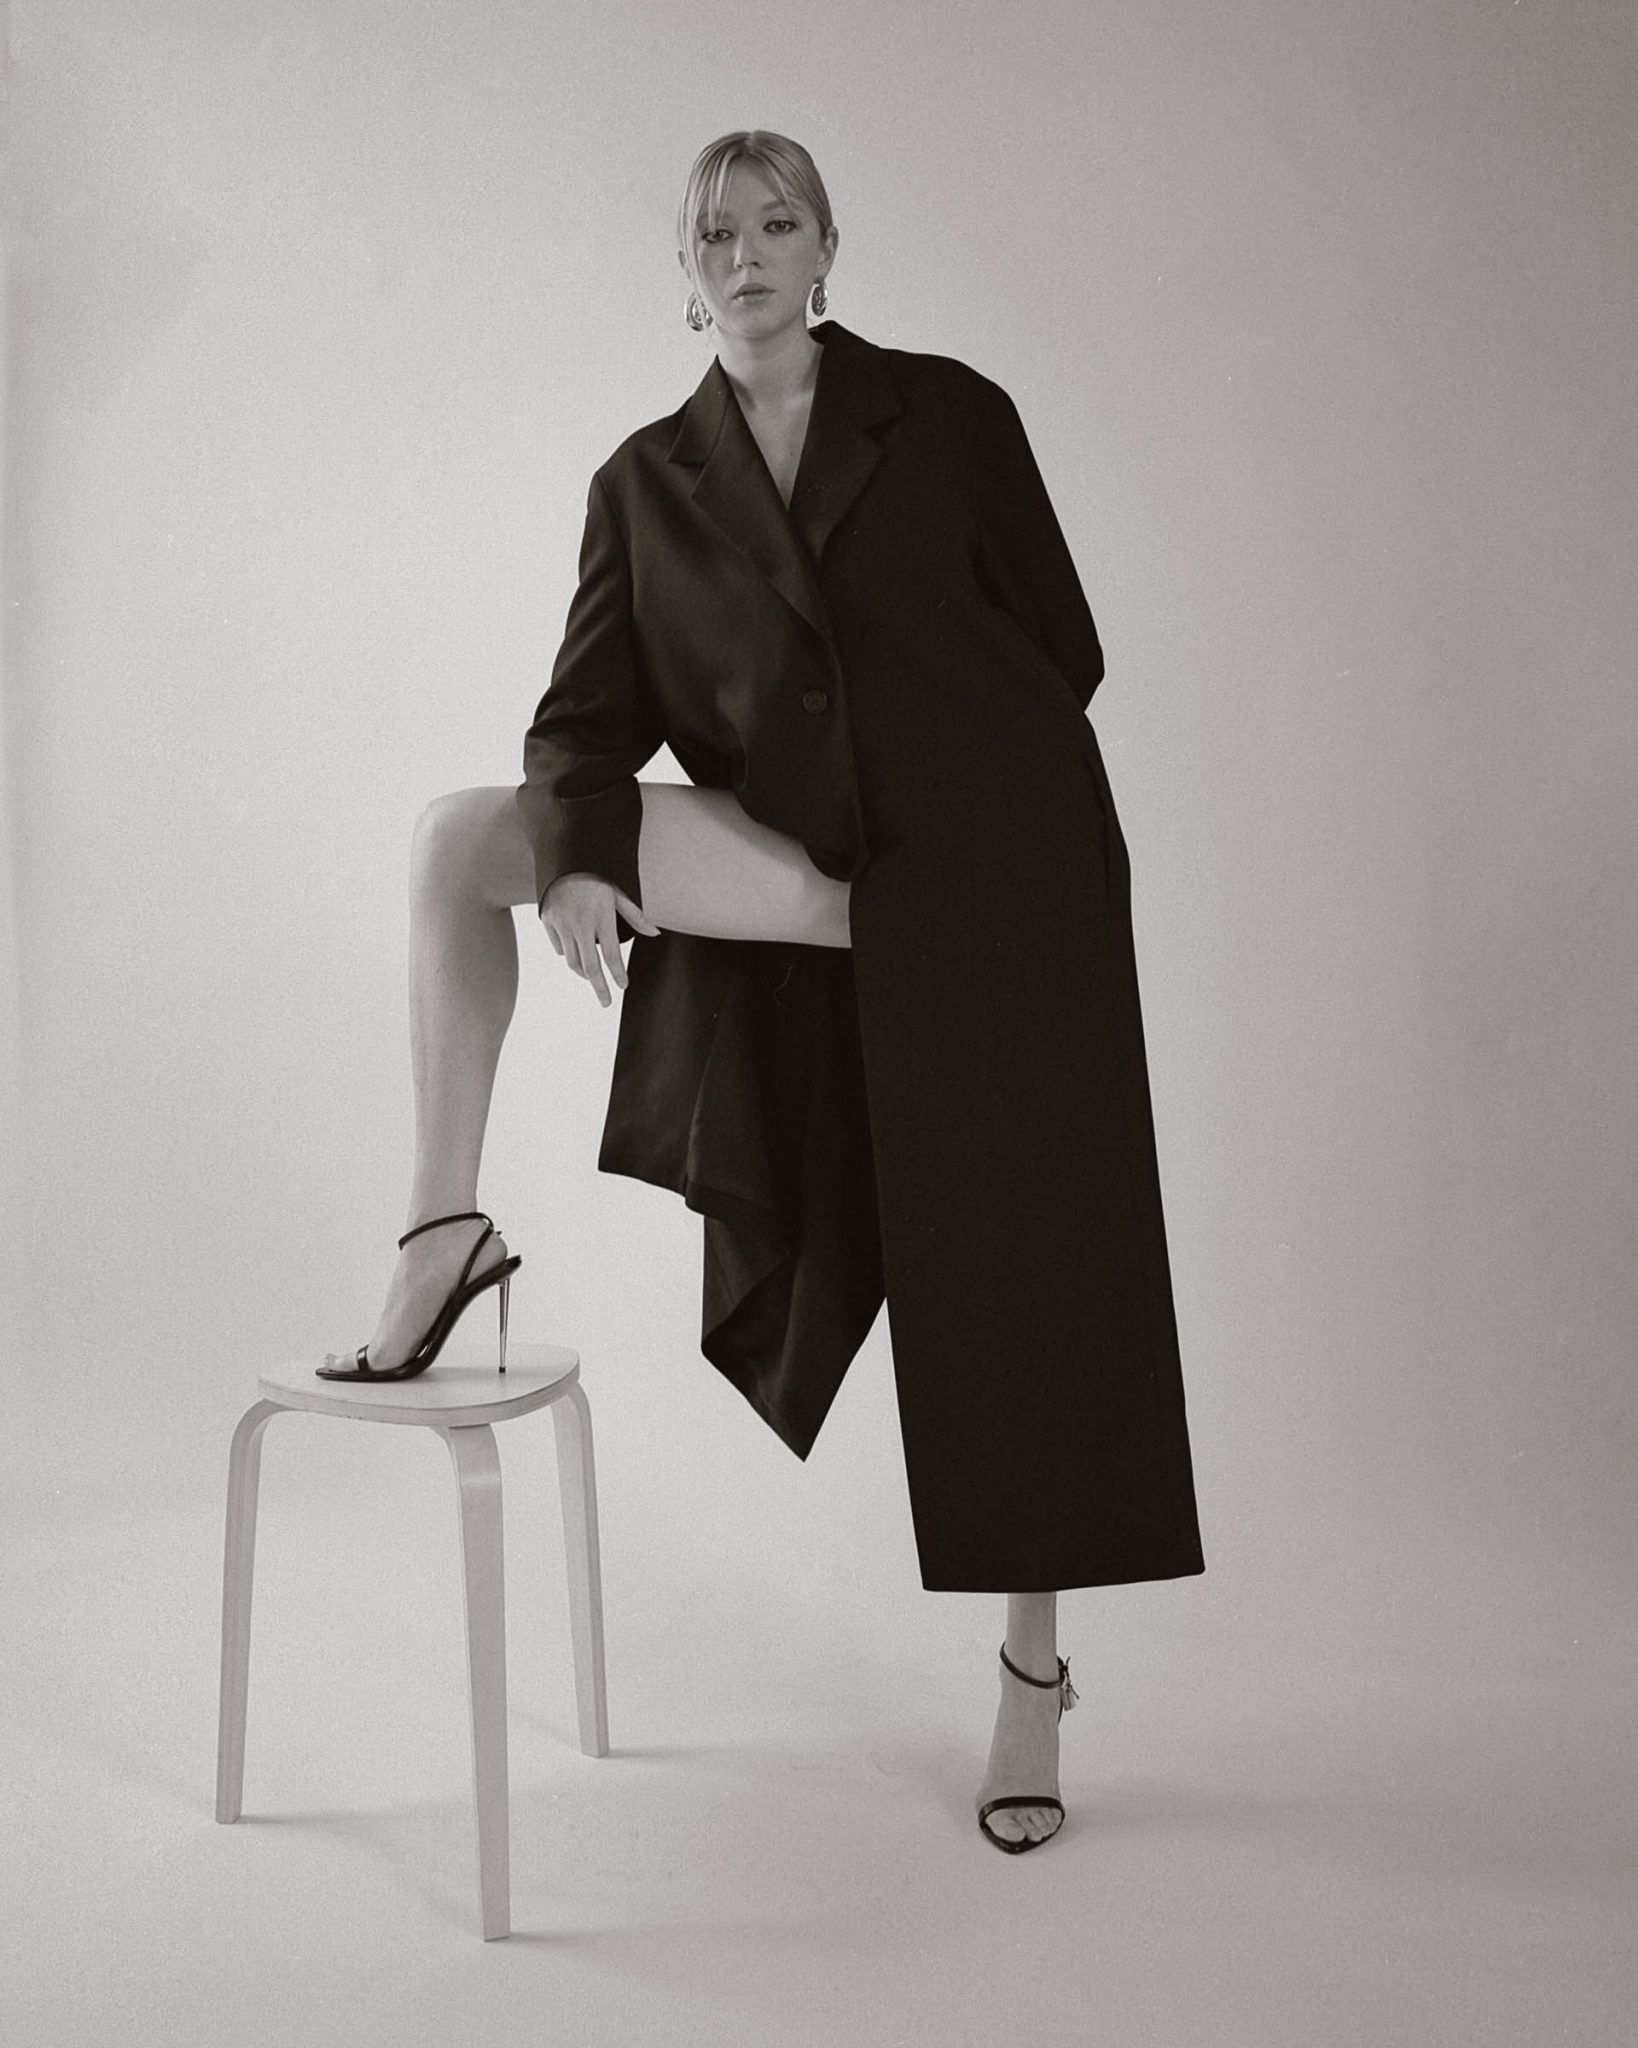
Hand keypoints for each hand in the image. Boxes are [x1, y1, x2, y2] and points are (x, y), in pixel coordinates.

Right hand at [539, 872, 661, 1007]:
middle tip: (606, 1003)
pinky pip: (559, 947)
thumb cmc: (596, 876)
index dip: (618, 974)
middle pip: (590, 966)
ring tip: (594, 977)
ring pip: (572, 961)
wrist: (564, 858)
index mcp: (601, 917)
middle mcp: (580, 924)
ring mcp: (561, 923)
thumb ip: (636, 916)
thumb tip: (656, 932)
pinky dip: (568, 954)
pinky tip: (576, 954)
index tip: (623, 986)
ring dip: (584, 972)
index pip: (611, 955)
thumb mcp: (618, 892)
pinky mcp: (547, 920)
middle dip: (599, 988)